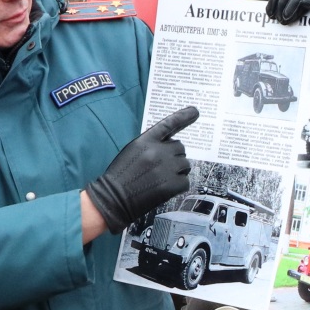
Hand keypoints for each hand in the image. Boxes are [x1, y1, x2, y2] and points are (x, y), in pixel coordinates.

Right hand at [85, 106, 197, 233]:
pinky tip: (165, 189)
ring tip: (162, 179)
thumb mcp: (132, 151)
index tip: (196, 111)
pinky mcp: (172, 184)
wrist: (113, 198)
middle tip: (162, 168)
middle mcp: (158, 151)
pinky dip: (178, 186)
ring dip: (178, 171)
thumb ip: (151, 145)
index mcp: (146, 140)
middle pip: (180, 148)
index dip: (184, 116)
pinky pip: (185, 181)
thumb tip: (170, 146)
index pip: (169, 124)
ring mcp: (166, 168)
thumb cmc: (121, 175)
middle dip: (175, 156)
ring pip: (186, 164)